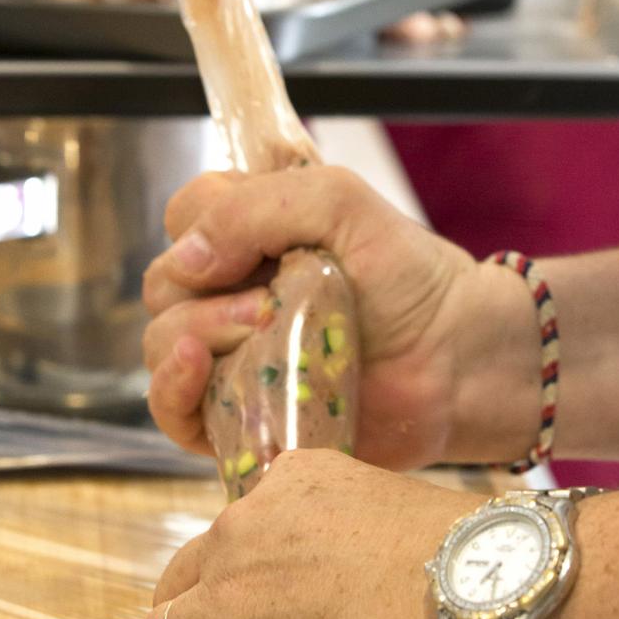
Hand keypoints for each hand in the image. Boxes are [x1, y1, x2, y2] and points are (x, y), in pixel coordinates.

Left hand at [136, 449, 499, 618]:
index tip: (281, 614)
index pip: (232, 537)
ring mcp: (230, 607)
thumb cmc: (473, 563)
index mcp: (287, 485)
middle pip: (179, 586)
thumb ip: (349, 533)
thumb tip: (361, 582)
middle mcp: (241, 534)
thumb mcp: (393, 508)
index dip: (247, 583)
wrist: (484, 596)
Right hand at [142, 166, 540, 470]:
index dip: (201, 227)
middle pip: (164, 285)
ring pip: (162, 343)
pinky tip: (196, 371)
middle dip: (204, 291)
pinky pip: (172, 411)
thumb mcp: (340, 203)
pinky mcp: (239, 415)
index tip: (249, 244)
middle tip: (268, 302)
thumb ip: (256, 206)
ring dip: (199, 334)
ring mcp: (232, 356)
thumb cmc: (408, 275)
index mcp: (250, 234)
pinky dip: (171, 389)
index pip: (183, 216)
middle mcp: (231, 293)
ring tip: (261, 334)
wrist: (456, 356)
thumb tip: (186, 258)